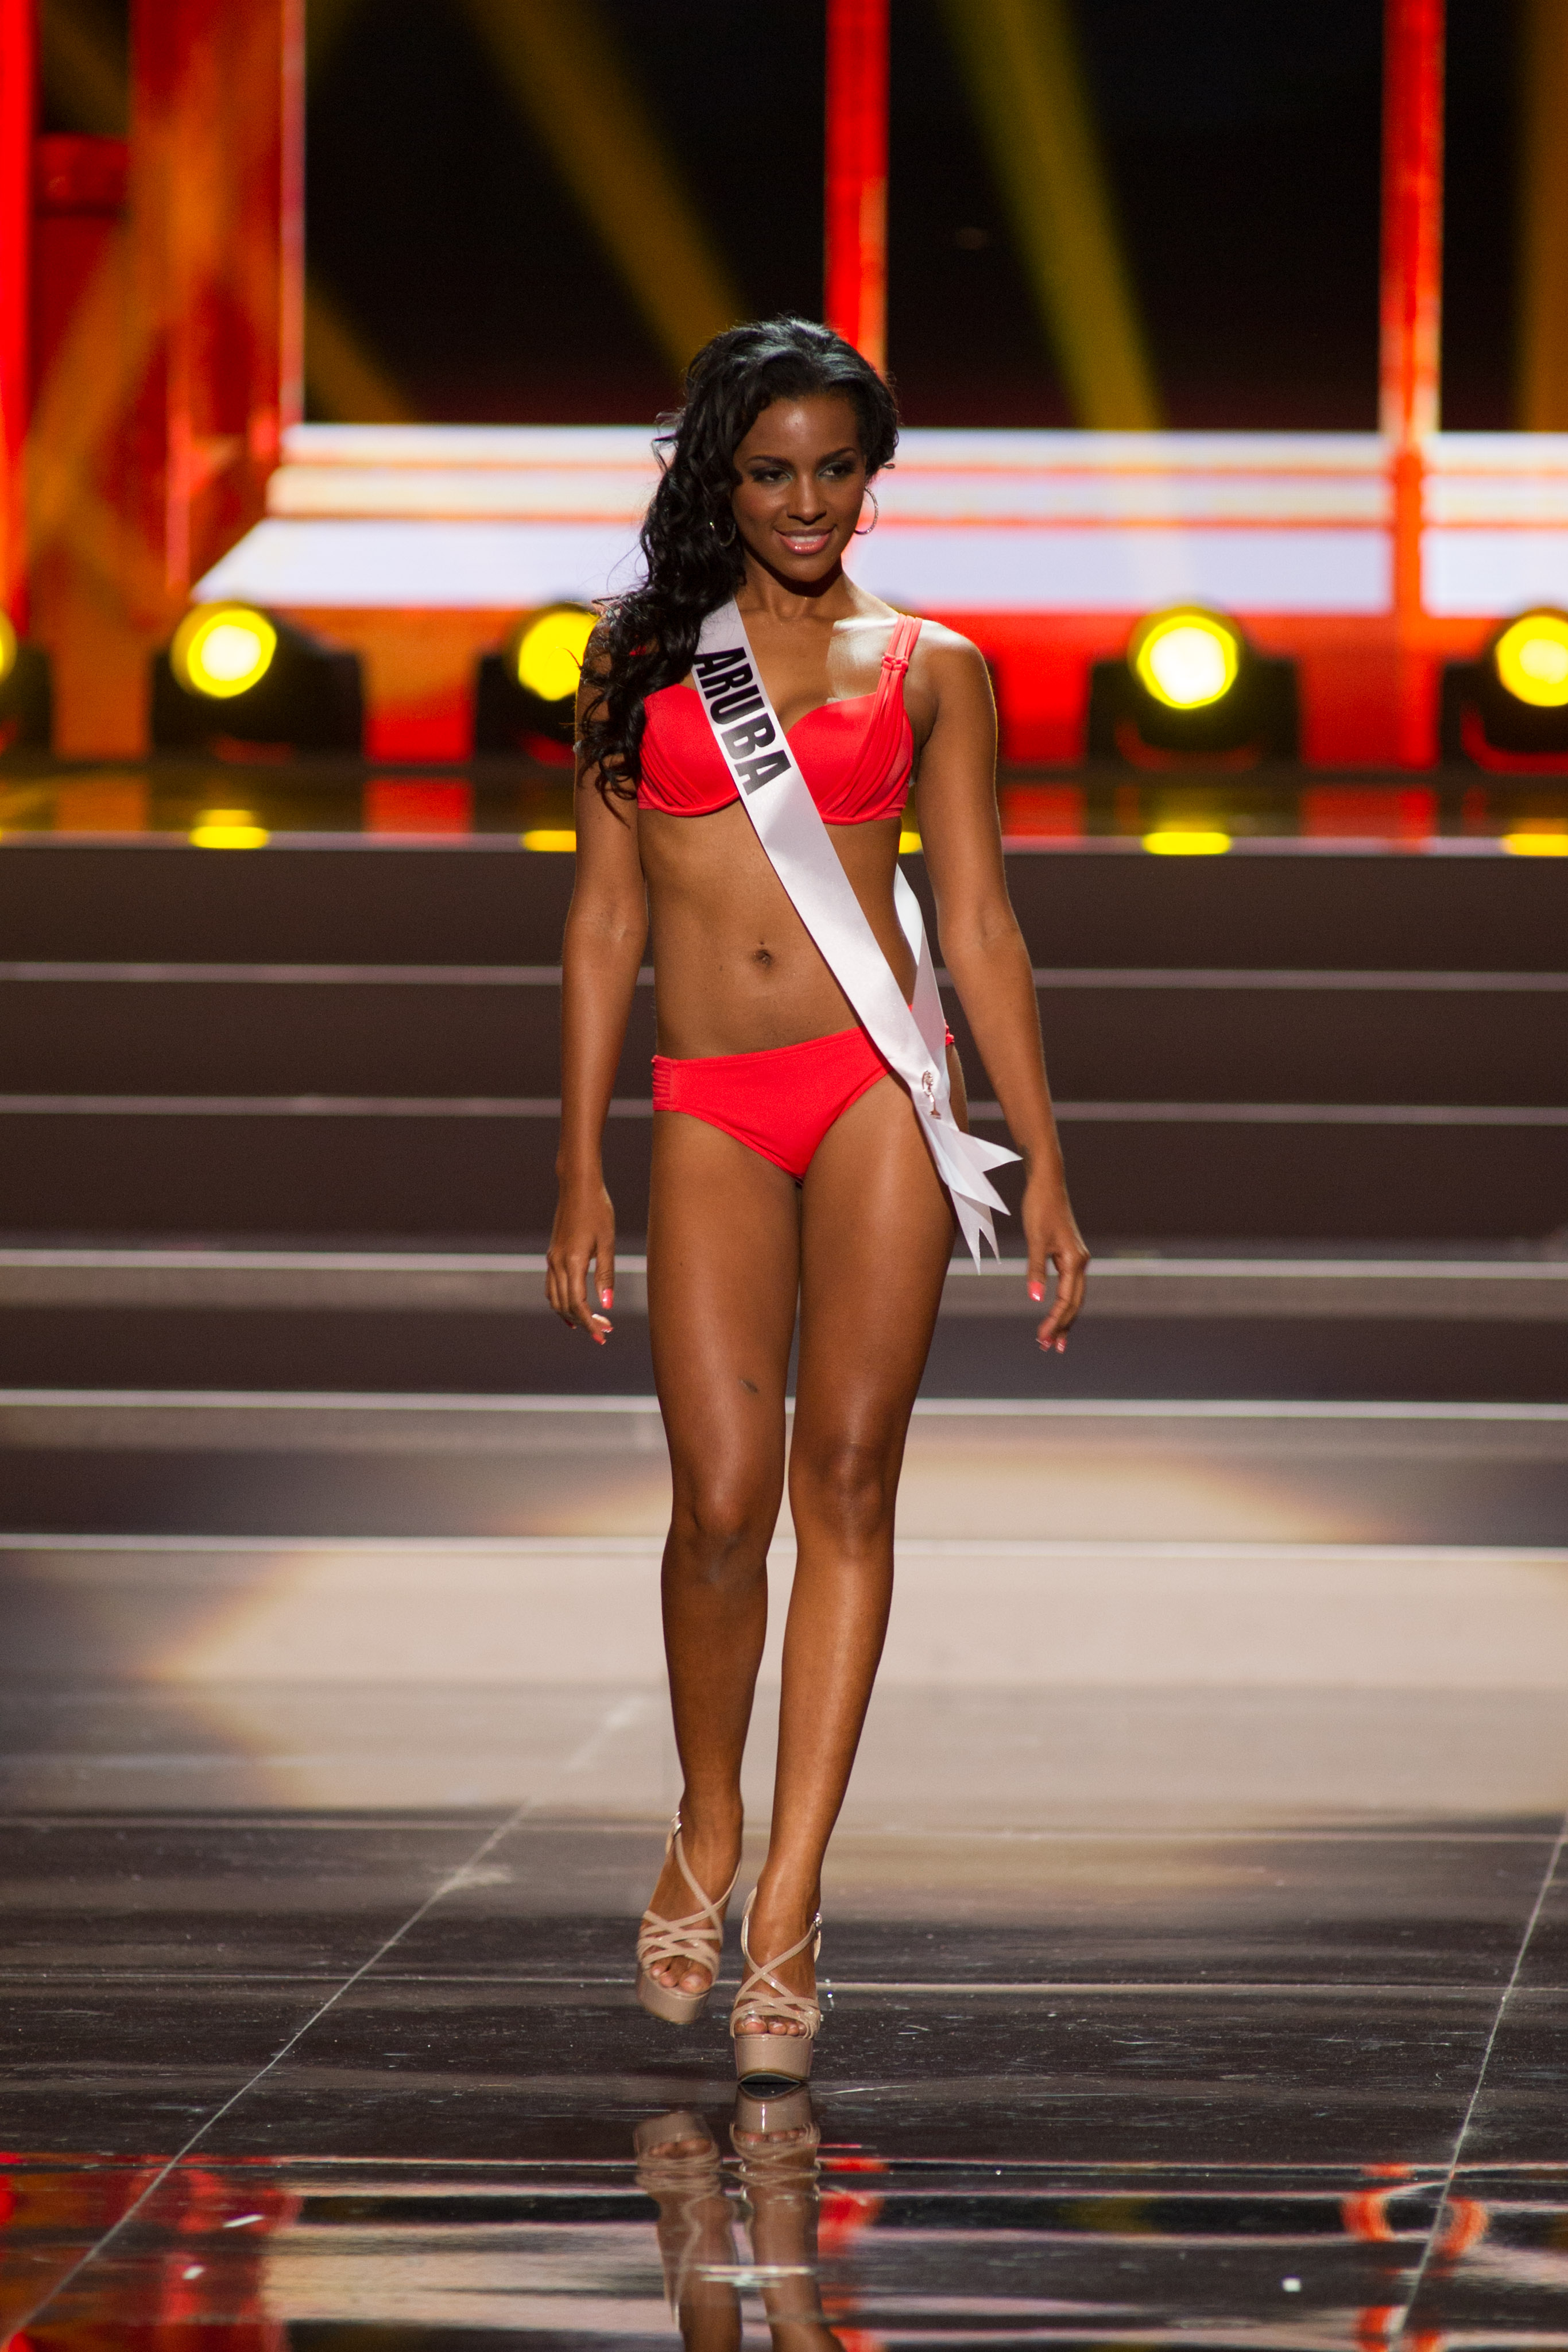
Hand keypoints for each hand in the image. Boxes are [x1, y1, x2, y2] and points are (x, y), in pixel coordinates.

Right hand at [546, 1177, 615, 1342]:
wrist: (577, 1186)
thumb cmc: (598, 1210)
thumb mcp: (607, 1242)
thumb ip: (606, 1275)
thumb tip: (607, 1305)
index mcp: (572, 1261)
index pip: (577, 1304)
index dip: (590, 1323)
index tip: (603, 1335)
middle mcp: (557, 1263)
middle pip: (564, 1306)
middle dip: (584, 1323)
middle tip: (605, 1332)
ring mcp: (552, 1259)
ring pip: (555, 1299)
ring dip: (571, 1316)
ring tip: (592, 1325)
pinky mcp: (552, 1255)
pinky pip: (551, 1287)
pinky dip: (561, 1303)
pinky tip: (574, 1308)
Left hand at [1022, 1175, 1088, 1353]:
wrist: (1047, 1183)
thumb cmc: (1040, 1208)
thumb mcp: (1035, 1240)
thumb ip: (1035, 1270)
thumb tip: (1034, 1300)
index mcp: (1074, 1261)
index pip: (1066, 1301)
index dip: (1054, 1322)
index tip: (1042, 1339)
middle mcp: (1080, 1262)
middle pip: (1075, 1304)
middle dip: (1062, 1327)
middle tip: (1048, 1348)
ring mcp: (1076, 1258)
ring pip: (1074, 1296)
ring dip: (1064, 1318)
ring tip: (1054, 1340)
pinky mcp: (1069, 1254)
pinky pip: (1070, 1286)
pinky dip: (1063, 1303)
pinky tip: (1056, 1313)